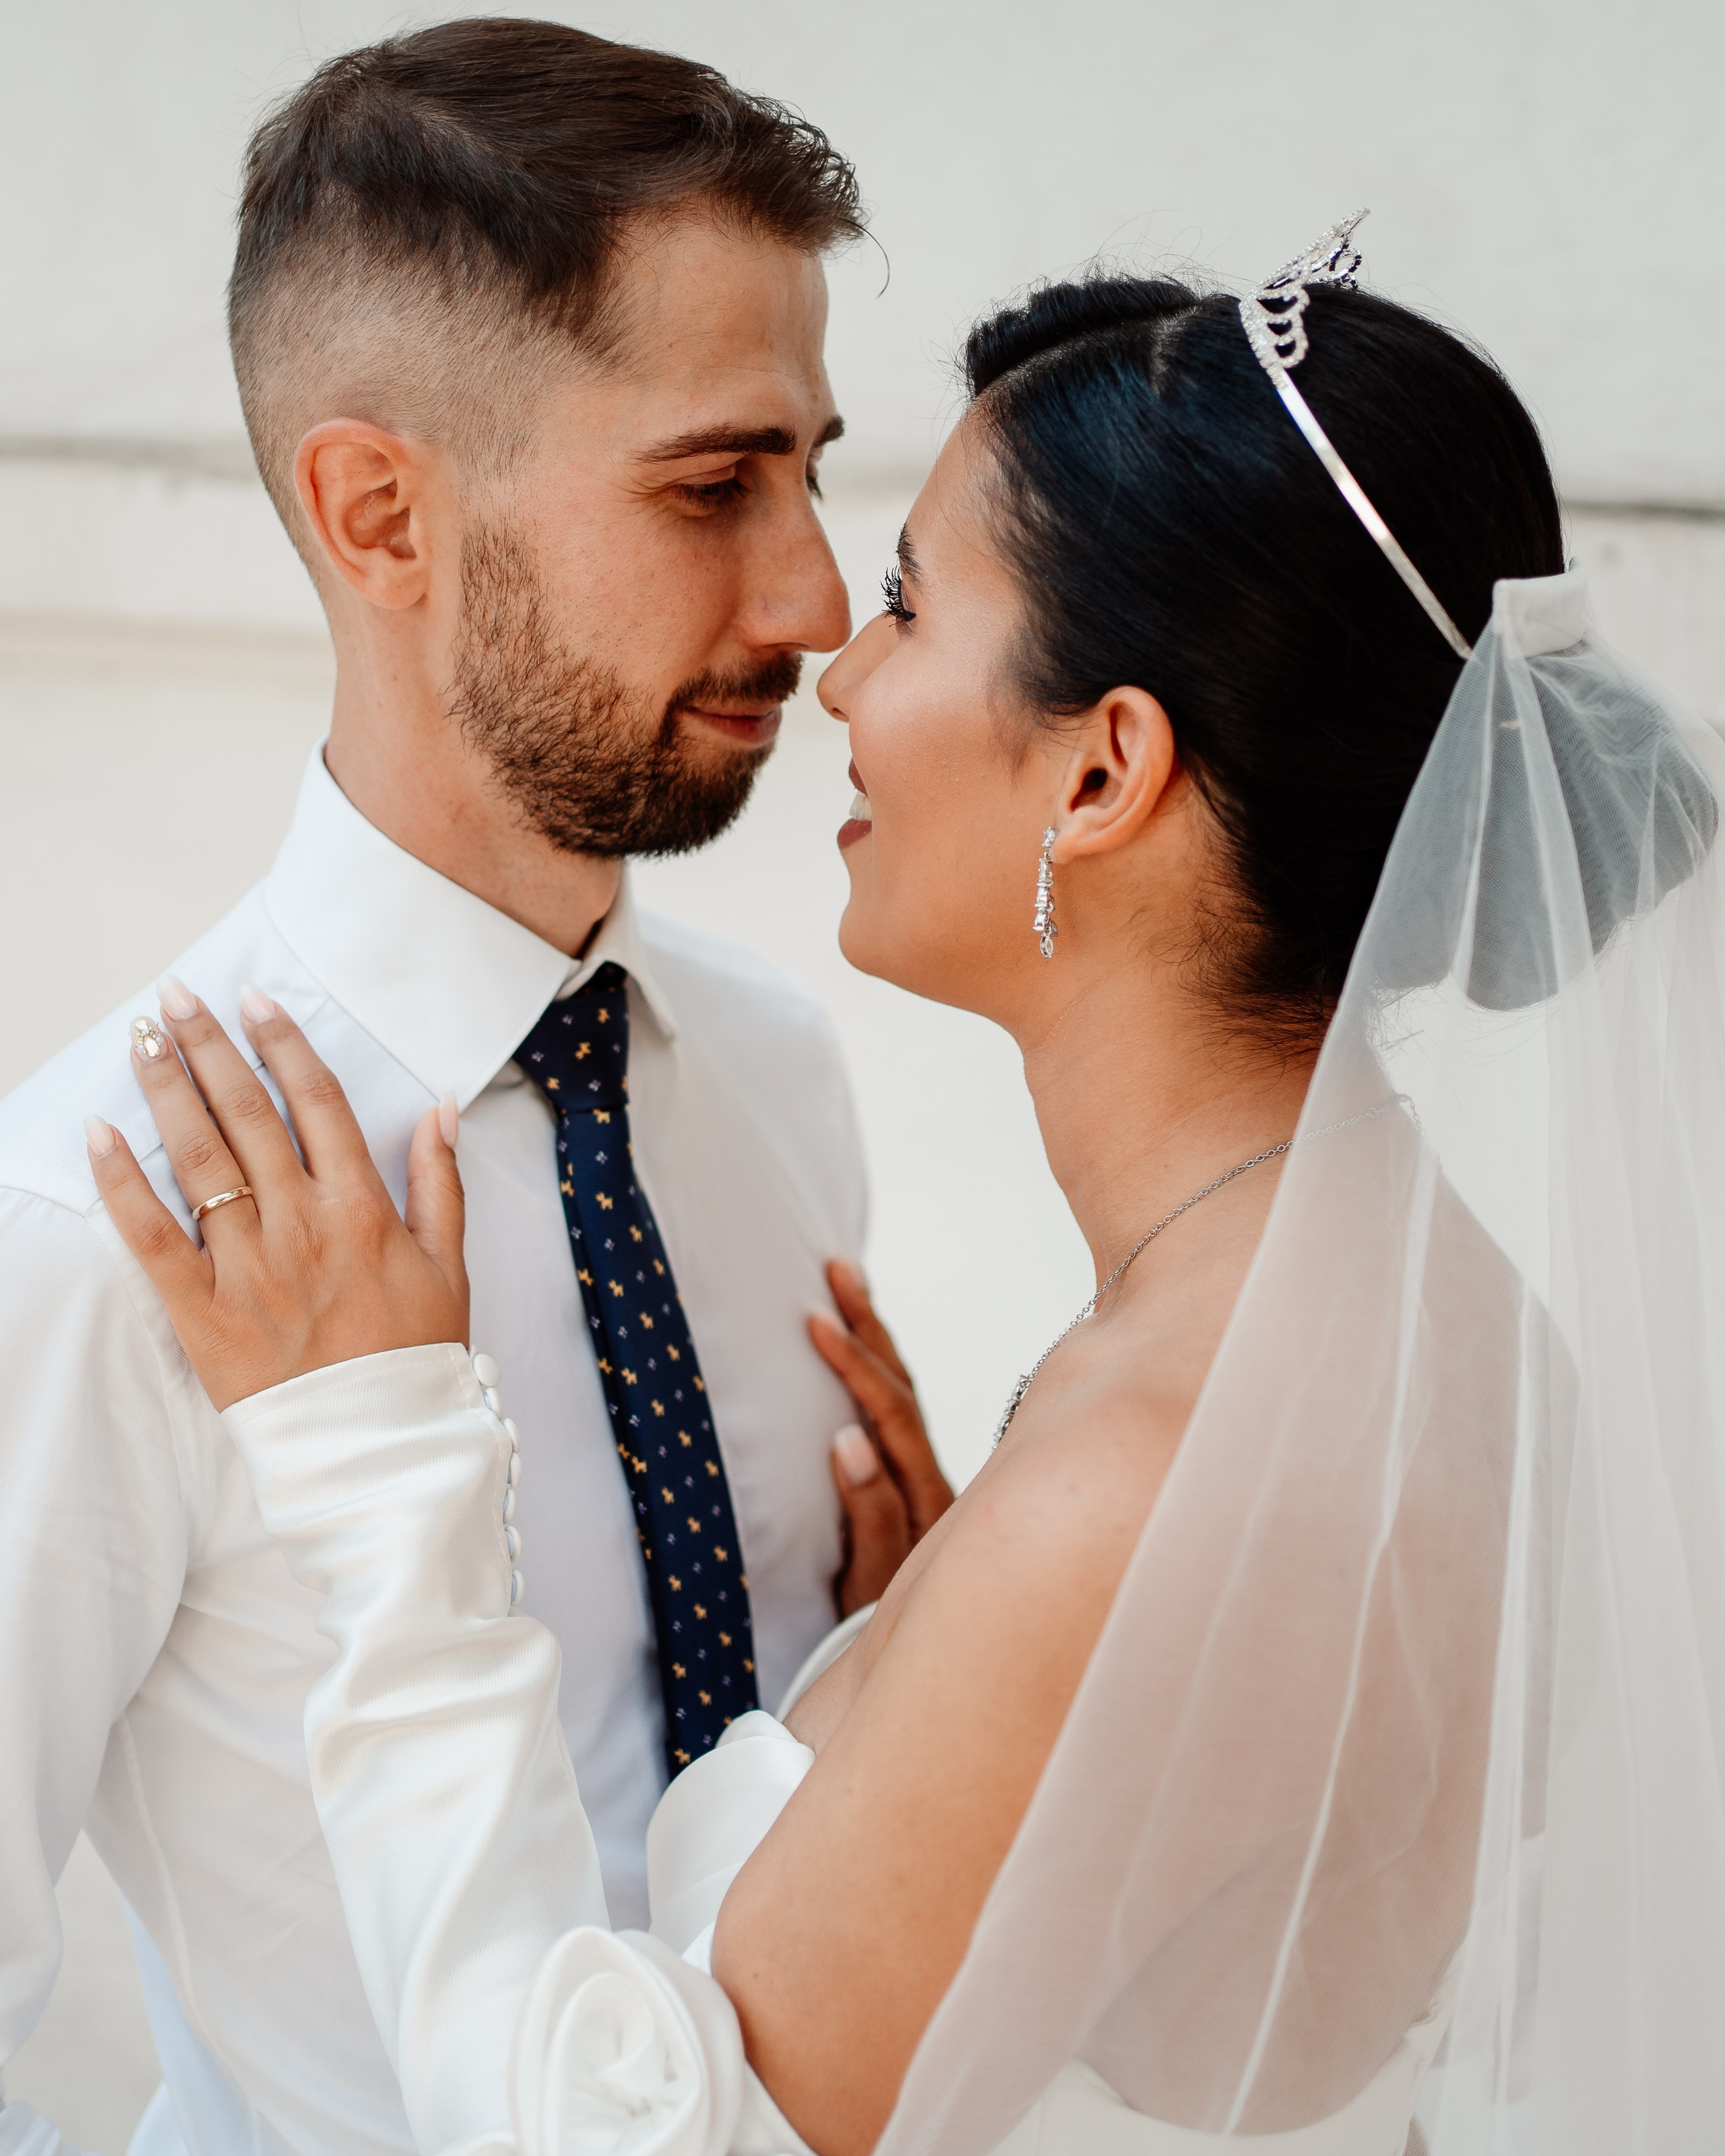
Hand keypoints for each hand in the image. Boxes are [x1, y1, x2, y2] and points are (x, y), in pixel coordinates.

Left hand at [86, 981, 468, 1410]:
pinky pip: (153, 1238)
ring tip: (142, 1038)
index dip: (283, 1044)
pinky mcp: (203, 1312)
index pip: (317, 1103)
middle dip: (209, 1047)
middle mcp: (302, 1226)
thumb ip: (441, 1181)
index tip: (255, 1000)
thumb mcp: (450, 1264)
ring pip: (200, 1159)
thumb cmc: (415, 1356)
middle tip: (176, 994)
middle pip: (247, 1115)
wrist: (379, 1447)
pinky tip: (99, 1133)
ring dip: (167, 1090)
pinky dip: (122, 1184)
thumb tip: (442, 1107)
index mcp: (363, 1209)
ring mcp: (249, 1268)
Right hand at [810, 1260, 953, 1615]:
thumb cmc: (889, 1641)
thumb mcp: (872, 1588)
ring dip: (876, 1344)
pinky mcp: (917, 1497)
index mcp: (929, 1501)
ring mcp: (928, 1490)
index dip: (855, 1366)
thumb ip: (870, 1516)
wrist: (931, 1677)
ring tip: (847, 1292)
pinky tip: (865, 1359)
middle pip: (906, 1390)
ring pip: (905, 1401)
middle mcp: (936, 1487)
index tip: (816, 1321)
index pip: (893, 1415)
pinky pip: (900, 1421)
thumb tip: (847, 1438)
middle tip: (837, 1269)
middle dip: (871, 1327)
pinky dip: (880, 1379)